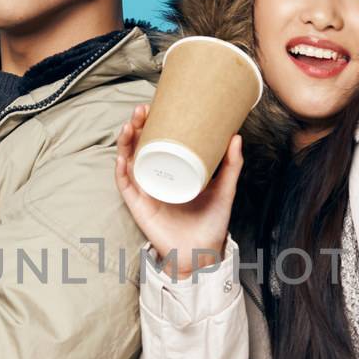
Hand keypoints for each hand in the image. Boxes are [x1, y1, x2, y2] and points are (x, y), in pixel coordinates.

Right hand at [114, 103, 241, 277]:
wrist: (202, 252)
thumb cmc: (211, 223)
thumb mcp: (224, 189)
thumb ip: (231, 165)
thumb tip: (236, 136)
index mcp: (172, 171)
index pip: (158, 141)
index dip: (153, 123)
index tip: (157, 105)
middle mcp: (156, 178)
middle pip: (139, 146)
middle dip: (137, 126)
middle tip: (143, 109)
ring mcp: (146, 191)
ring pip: (128, 161)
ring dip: (125, 142)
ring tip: (130, 125)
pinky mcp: (139, 206)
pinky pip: (126, 185)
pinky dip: (122, 170)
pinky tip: (123, 157)